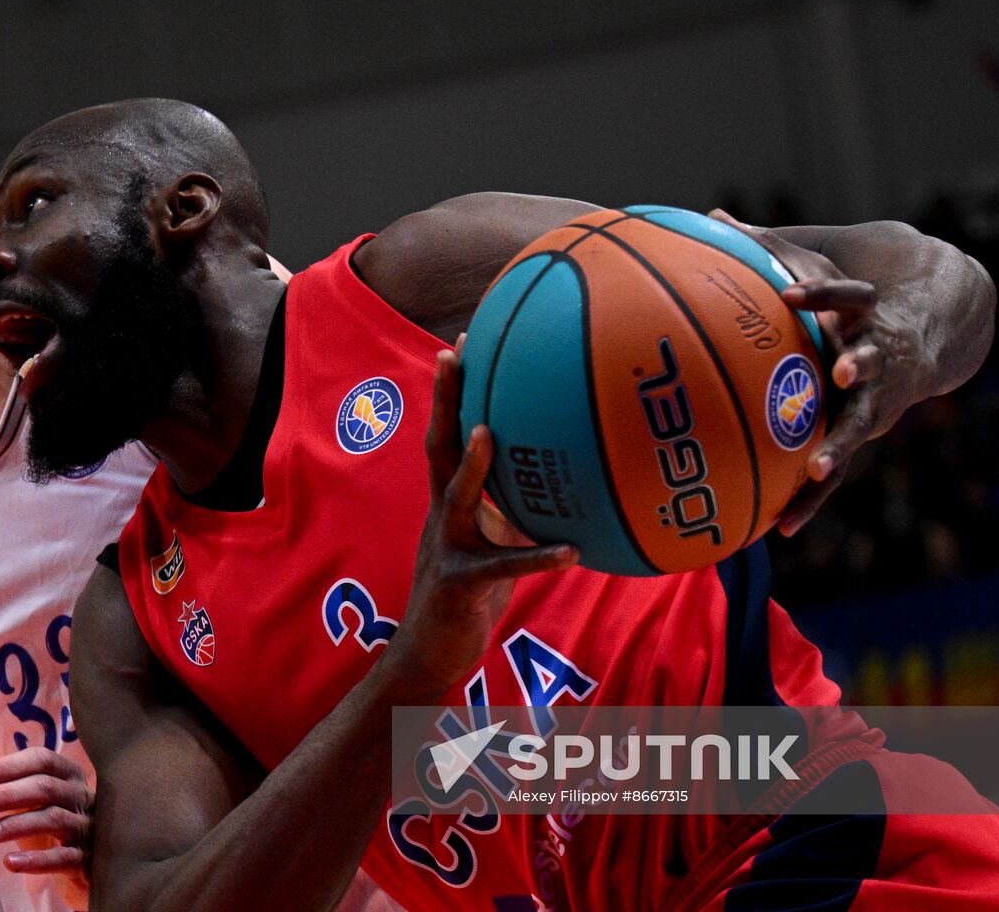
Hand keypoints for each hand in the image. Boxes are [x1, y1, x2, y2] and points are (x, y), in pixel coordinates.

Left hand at [0, 748, 92, 910]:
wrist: (85, 864)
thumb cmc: (52, 825)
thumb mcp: (37, 803)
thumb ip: (14, 792)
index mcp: (70, 775)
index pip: (42, 760)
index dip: (9, 767)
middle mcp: (82, 796)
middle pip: (46, 787)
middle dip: (5, 795)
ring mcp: (88, 827)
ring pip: (52, 819)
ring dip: (12, 826)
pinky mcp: (89, 859)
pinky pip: (63, 857)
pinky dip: (36, 859)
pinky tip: (9, 862)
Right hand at [385, 348, 577, 694]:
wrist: (428, 655)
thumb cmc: (467, 597)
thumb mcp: (491, 543)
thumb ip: (514, 513)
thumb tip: (561, 485)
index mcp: (449, 502)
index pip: (447, 435)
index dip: (452, 391)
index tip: (461, 343)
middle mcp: (441, 516)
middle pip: (437, 447)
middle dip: (445, 400)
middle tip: (454, 354)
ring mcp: (446, 548)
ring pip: (454, 499)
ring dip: (472, 465)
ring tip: (491, 432)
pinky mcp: (460, 585)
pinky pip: (501, 568)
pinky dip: (536, 557)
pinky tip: (571, 551)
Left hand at [709, 210, 929, 536]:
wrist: (930, 329)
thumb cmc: (852, 296)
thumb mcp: (821, 267)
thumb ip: (769, 248)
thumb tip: (710, 215)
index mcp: (862, 312)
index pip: (848, 295)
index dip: (819, 294)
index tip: (787, 293)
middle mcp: (876, 355)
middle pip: (871, 362)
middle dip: (859, 367)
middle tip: (843, 374)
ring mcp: (877, 398)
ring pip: (862, 425)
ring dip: (841, 446)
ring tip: (818, 471)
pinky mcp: (866, 432)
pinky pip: (838, 467)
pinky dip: (811, 499)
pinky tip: (780, 527)